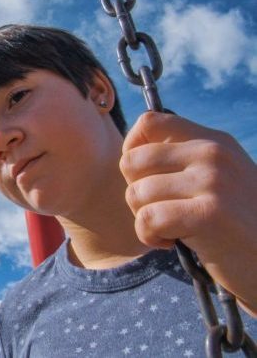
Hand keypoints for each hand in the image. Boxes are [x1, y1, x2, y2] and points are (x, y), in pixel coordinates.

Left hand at [120, 112, 256, 315]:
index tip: (144, 178)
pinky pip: (148, 219)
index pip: (149, 123)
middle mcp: (213, 154)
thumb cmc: (235, 224)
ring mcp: (213, 182)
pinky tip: (171, 243)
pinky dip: (149, 237)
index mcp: (212, 141)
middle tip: (159, 211)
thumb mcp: (216, 178)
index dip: (131, 150)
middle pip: (132, 161)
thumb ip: (180, 159)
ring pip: (137, 193)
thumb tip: (130, 149)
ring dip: (143, 219)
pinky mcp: (209, 214)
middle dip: (135, 192)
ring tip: (170, 230)